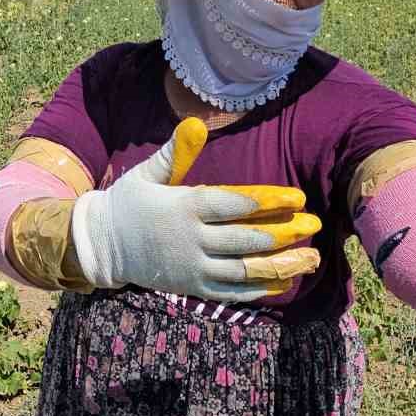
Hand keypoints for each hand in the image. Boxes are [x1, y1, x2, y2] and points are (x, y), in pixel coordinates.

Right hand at [71, 118, 321, 301]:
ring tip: (311, 259)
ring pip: (244, 270)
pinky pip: (231, 293)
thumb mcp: (147, 174)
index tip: (298, 199)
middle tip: (314, 226)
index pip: (235, 204)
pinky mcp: (192, 287)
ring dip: (281, 266)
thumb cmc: (128, 203)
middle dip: (284, 234)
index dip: (269, 202)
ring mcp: (192, 267)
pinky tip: (285, 283)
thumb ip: (175, 153)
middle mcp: (191, 240)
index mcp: (184, 207)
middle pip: (246, 239)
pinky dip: (259, 289)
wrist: (102, 245)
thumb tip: (195, 123)